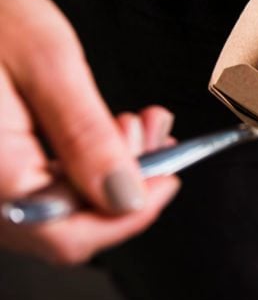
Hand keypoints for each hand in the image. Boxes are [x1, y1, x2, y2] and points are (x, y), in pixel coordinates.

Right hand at [0, 0, 179, 264]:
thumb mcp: (48, 64)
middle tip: (153, 132)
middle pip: (67, 225)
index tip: (171, 177)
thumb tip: (127, 197)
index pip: (68, 235)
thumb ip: (87, 136)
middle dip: (126, 182)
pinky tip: (105, 126)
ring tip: (135, 120)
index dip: (131, 214)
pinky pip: (43, 182)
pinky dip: (84, 160)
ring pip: (60, 205)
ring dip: (110, 168)